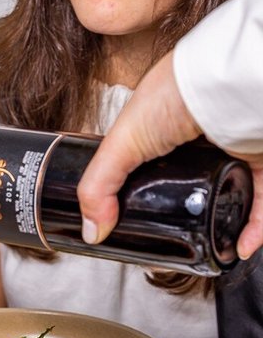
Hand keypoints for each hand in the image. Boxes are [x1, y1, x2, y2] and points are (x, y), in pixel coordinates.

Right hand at [77, 52, 262, 259]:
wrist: (228, 87)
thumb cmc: (175, 96)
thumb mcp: (122, 141)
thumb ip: (100, 184)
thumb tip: (92, 231)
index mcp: (161, 131)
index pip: (148, 170)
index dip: (140, 199)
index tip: (134, 227)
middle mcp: (198, 141)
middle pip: (187, 189)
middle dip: (179, 219)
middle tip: (168, 244)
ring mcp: (231, 153)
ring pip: (225, 198)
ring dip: (217, 227)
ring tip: (203, 250)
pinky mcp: (260, 164)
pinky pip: (259, 204)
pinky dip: (252, 229)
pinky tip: (239, 248)